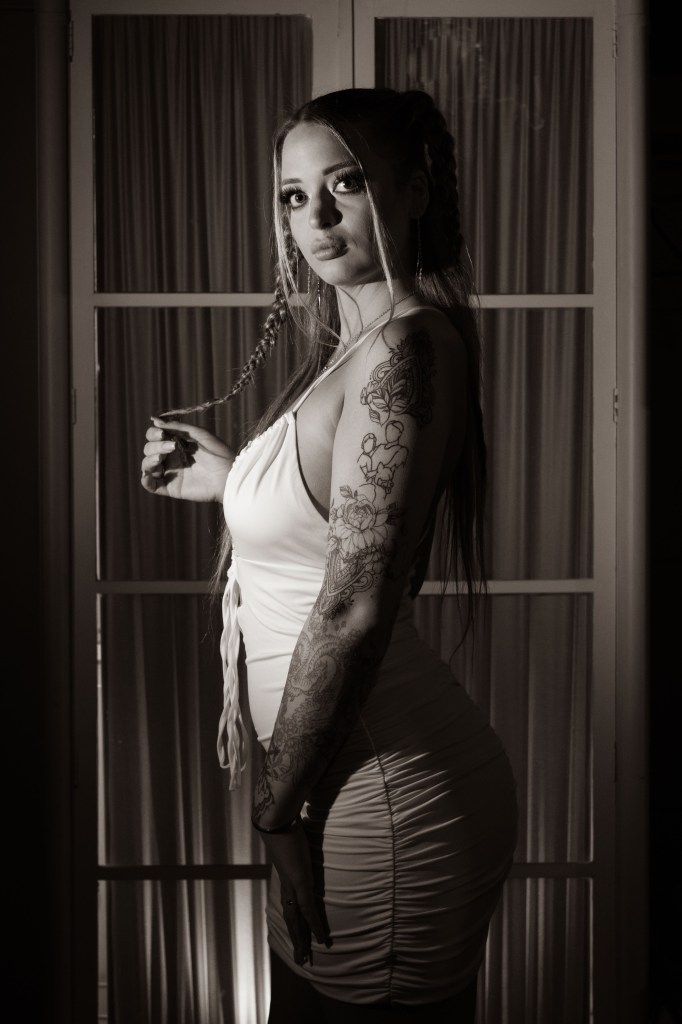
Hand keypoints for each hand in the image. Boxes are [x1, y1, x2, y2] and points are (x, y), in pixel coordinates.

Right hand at [141, 417, 233, 502]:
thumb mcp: (199, 434)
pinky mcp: (171, 488)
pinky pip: (151, 486)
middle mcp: (171, 458)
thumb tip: (155, 420)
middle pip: (149, 449)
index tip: (162, 433)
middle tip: (171, 447)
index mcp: (176, 444)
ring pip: (147, 466)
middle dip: (155, 446)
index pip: (154, 437)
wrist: (229, 475)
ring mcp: (170, 473)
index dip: (153, 433)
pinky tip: (148, 476)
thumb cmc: (219, 453)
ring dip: (149, 460)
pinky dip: (145, 481)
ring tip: (160, 459)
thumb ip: (178, 428)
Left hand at [258, 821, 329, 965]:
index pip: (291, 904)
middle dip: (296, 939)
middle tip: (302, 959)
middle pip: (291, 918)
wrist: (276, 816)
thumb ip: (299, 836)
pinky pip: (309, 909)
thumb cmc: (284, 819)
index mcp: (286, 875)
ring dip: (302, 940)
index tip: (300, 934)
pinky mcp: (300, 881)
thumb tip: (302, 826)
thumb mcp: (294, 833)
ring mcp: (293, 884)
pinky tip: (321, 939)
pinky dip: (315, 925)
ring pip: (297, 920)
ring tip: (306, 958)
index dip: (296, 920)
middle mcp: (287, 884)